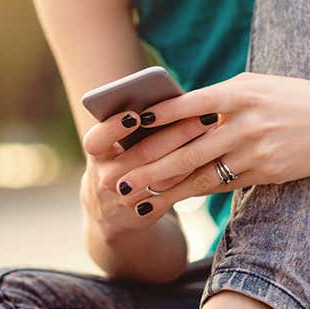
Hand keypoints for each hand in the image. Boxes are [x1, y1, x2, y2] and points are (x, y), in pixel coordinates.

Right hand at [81, 107, 222, 239]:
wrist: (110, 209)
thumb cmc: (117, 159)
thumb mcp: (111, 145)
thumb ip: (130, 125)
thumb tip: (168, 98)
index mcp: (96, 154)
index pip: (97, 139)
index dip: (114, 128)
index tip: (135, 115)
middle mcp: (106, 177)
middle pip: (142, 154)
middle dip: (176, 132)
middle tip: (203, 114)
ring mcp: (126, 196)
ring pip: (163, 173)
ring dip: (192, 150)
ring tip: (213, 131)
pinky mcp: (146, 210)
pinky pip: (173, 189)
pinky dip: (193, 170)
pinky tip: (212, 153)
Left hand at [111, 73, 309, 219]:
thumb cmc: (291, 97)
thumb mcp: (256, 85)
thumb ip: (218, 96)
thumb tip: (175, 108)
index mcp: (238, 94)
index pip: (188, 105)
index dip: (155, 118)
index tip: (126, 127)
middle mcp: (244, 123)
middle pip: (187, 148)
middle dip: (148, 166)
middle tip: (118, 180)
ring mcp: (255, 151)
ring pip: (201, 173)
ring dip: (165, 189)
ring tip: (136, 197)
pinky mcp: (265, 173)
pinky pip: (222, 184)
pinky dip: (194, 191)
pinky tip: (171, 198)